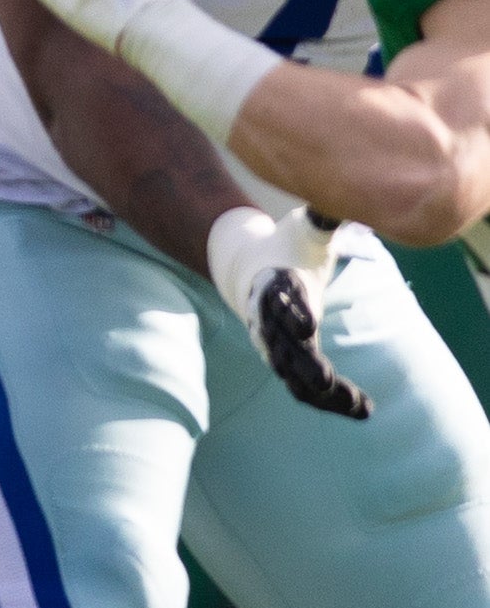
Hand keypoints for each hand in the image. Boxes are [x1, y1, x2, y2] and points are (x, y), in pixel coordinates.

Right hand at [208, 205, 370, 419]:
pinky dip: (327, 400)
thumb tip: (347, 198)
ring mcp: (272, 341)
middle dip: (302, 365)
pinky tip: (359, 409)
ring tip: (358, 406)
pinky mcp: (283, 358)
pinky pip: (301, 386)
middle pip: (280, 346)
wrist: (248, 266)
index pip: (279, 300)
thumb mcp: (304, 226)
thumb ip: (325, 215)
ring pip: (291, 374)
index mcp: (274, 284)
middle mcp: (268, 318)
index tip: (307, 325)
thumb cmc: (286, 244)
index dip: (290, 312)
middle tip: (325, 381)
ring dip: (320, 392)